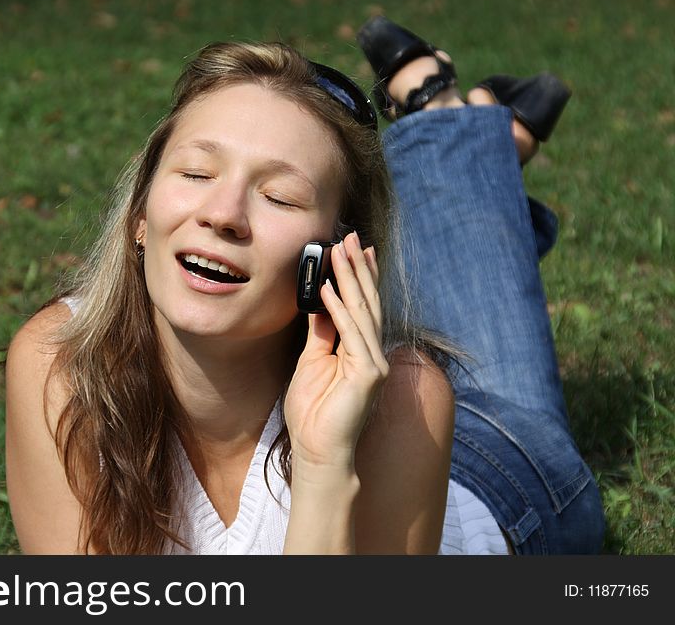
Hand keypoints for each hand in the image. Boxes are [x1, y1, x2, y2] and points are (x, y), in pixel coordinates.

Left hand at [284, 231, 388, 470]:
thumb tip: (320, 300)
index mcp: (360, 351)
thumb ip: (321, 332)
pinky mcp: (368, 375)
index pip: (362, 306)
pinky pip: (350, 334)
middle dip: (357, 268)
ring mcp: (374, 364)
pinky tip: (329, 288)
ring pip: (362, 312)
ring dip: (350, 279)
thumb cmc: (313, 413)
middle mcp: (373, 354)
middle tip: (349, 236)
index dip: (359, 276)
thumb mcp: (312, 362)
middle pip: (366, 302)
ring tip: (340, 250)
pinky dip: (338, 309)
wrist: (318, 451)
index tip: (352, 248)